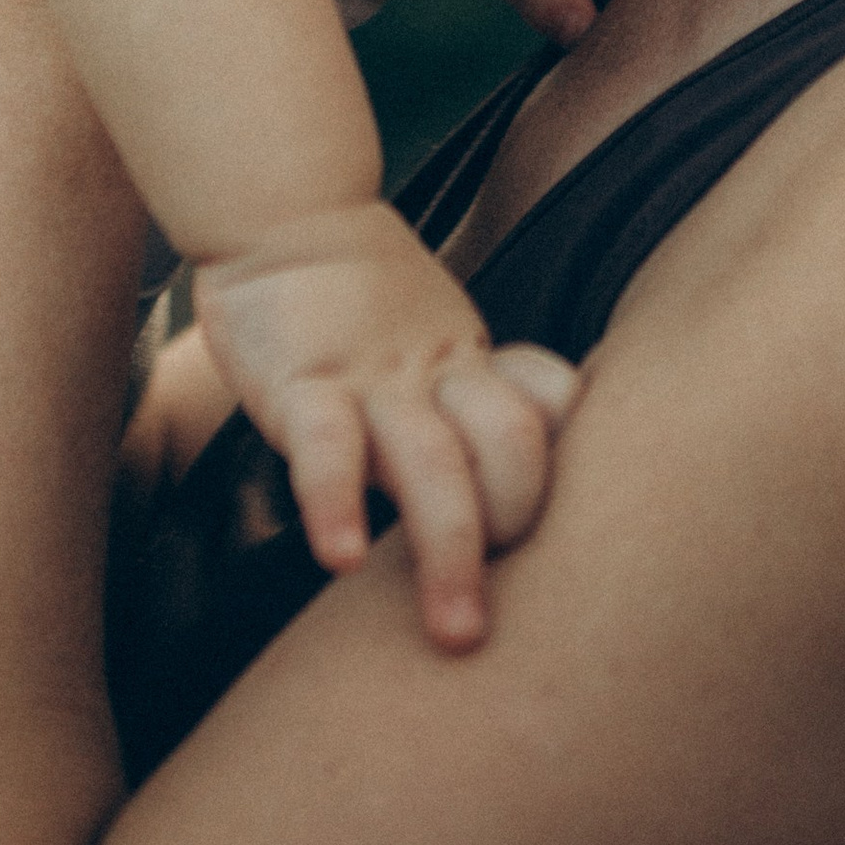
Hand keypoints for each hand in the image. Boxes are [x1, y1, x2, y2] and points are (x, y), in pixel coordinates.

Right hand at [193, 198, 580, 651]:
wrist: (283, 210)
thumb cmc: (365, 297)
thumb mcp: (437, 339)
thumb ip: (475, 400)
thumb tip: (518, 496)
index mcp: (472, 363)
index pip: (553, 406)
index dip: (561, 468)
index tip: (549, 542)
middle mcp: (436, 372)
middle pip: (510, 442)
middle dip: (517, 529)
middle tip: (500, 614)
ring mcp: (372, 377)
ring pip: (434, 460)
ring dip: (450, 551)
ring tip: (454, 633)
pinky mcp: (302, 382)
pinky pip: (327, 447)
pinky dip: (336, 504)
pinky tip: (341, 559)